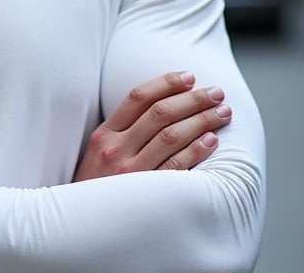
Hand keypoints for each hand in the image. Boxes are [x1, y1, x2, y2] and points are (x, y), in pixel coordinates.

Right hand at [73, 71, 230, 181]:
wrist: (81, 225)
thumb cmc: (95, 187)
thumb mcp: (96, 152)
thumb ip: (120, 131)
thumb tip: (160, 107)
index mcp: (103, 134)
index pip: (138, 97)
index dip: (166, 83)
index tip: (188, 77)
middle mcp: (115, 149)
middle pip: (160, 113)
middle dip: (193, 99)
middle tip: (216, 92)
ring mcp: (131, 172)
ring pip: (172, 136)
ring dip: (202, 120)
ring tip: (222, 113)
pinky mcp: (145, 193)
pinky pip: (176, 167)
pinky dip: (196, 150)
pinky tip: (211, 140)